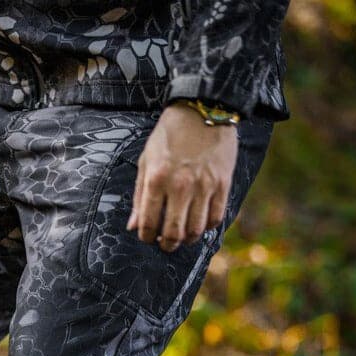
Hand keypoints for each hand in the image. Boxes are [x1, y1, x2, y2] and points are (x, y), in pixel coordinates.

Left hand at [127, 103, 238, 251]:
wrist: (203, 109)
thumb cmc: (169, 136)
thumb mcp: (146, 161)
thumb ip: (138, 196)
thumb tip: (133, 226)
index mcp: (156, 180)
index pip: (148, 223)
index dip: (146, 237)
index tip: (147, 237)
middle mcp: (180, 186)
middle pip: (173, 232)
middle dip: (166, 245)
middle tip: (165, 245)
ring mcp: (204, 186)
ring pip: (196, 230)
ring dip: (187, 240)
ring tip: (182, 237)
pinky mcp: (223, 183)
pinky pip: (216, 217)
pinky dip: (207, 227)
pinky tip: (200, 224)